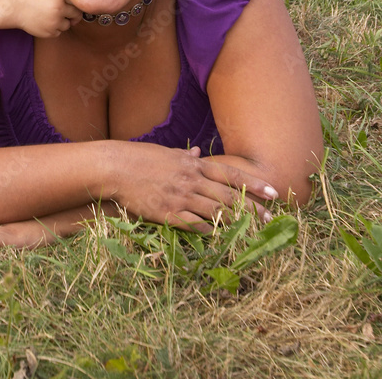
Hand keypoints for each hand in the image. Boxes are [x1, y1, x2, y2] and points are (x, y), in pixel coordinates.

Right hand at [14, 0, 81, 37]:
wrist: (18, 9)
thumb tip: (76, 3)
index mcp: (60, 0)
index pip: (76, 7)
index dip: (75, 9)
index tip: (74, 10)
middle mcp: (59, 12)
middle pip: (75, 18)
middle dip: (72, 18)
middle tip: (67, 16)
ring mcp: (54, 24)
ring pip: (66, 26)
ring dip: (62, 24)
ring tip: (51, 18)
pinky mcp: (49, 33)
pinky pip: (57, 33)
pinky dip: (53, 30)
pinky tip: (45, 23)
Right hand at [114, 144, 277, 232]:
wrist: (116, 167)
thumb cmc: (139, 158)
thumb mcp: (166, 153)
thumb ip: (184, 157)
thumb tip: (197, 153)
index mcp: (193, 166)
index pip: (231, 174)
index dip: (254, 183)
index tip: (274, 192)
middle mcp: (191, 180)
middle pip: (229, 196)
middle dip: (252, 208)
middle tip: (270, 219)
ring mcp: (180, 197)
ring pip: (215, 211)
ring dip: (236, 222)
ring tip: (253, 232)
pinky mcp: (167, 213)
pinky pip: (192, 224)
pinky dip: (207, 230)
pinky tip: (219, 237)